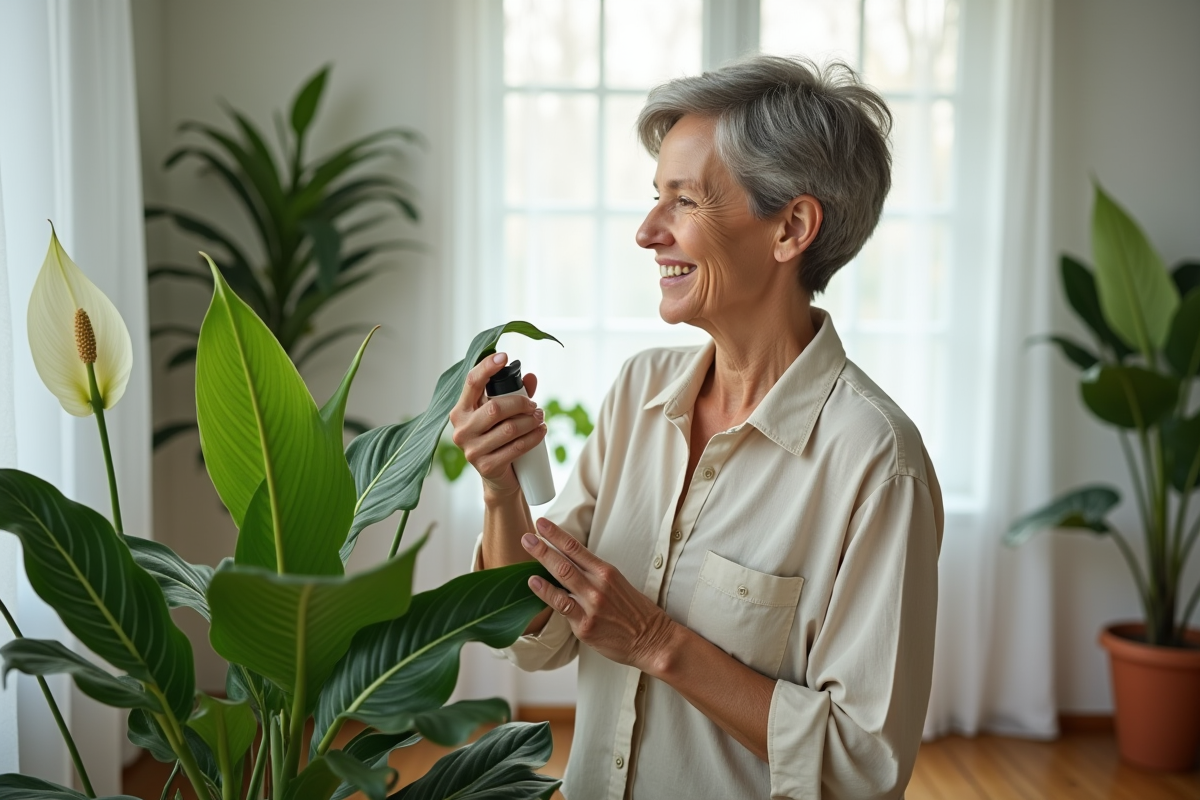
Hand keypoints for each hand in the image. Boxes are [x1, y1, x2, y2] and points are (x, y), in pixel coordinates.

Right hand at [449, 352, 546, 499]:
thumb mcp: (504, 415)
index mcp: (460, 410)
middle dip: (522, 404)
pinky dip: (534, 437)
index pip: (471, 382)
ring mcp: (471, 449)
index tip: (505, 356)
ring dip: (531, 421)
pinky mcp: (485, 466)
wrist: (499, 479)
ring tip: (541, 418)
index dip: (487, 367)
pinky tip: (542, 431)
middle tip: (536, 406)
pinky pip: (516, 447)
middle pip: (496, 408)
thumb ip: (515, 394)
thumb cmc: (500, 440)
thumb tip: (531, 377)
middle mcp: (460, 429)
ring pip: (509, 428)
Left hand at [522, 518, 677, 675]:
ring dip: (542, 562)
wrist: (652, 639)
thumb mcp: (619, 585)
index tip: (542, 524)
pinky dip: (546, 593)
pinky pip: (562, 606)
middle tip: (527, 535)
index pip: (576, 548)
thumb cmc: (637, 613)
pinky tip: (534, 583)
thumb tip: (570, 567)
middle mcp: (598, 586)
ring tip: (527, 551)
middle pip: (565, 561)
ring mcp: (591, 606)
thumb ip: (595, 576)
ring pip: (562, 578)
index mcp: (607, 572)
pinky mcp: (585, 626)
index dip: (557, 535)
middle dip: (543, 546)